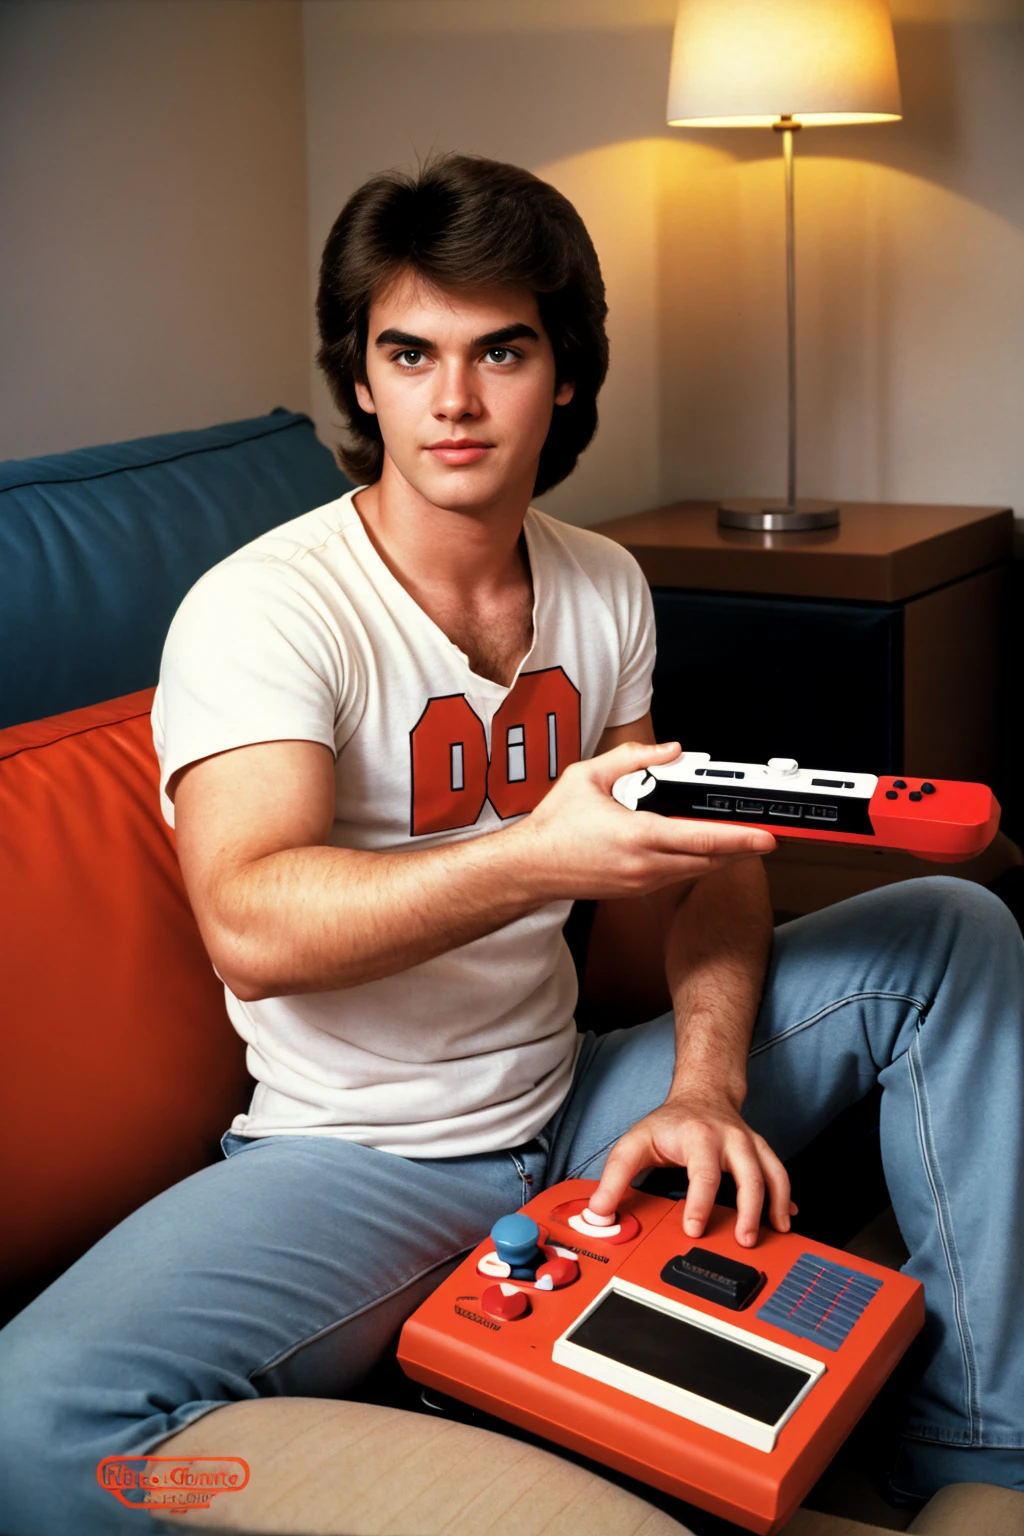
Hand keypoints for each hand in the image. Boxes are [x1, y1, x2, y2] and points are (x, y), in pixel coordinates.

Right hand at [515, 741, 775, 902]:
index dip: (739, 838)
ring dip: (721, 856)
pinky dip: (697, 863)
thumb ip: (634, 757)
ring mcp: (642, 882)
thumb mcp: (588, 776)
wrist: (530, 868)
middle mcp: (645, 865)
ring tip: (741, 840)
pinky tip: (703, 849)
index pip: (702, 839)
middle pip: (709, 860)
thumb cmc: (555, 825)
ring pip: (697, 871)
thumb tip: (670, 750)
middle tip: (764, 835)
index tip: (766, 836)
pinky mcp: (638, 890)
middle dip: (741, 848)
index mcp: (637, 836)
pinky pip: (678, 876)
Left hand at [586, 1093, 795, 1248]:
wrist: (703, 1093)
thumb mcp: (635, 1141)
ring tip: (776, 1232)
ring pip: (772, 1173)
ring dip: (775, 1204)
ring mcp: (750, 1145)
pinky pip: (780, 1174)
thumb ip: (615, 1176)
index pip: (703, 1173)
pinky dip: (785, 1197)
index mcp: (699, 1136)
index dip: (700, 1203)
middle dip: (749, 1209)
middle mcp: (730, 1139)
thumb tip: (599, 1212)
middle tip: (743, 1240)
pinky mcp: (761, 1151)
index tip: (695, 1229)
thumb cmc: (670, 1124)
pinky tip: (787, 1218)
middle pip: (749, 1174)